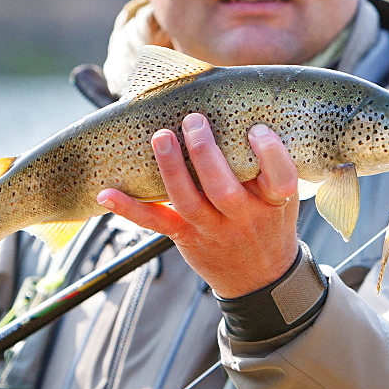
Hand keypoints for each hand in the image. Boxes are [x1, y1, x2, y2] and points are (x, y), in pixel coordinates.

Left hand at [97, 113, 299, 297]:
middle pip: (223, 188)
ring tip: (161, 137)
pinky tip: (107, 193)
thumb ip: (267, 165)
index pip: (281, 178)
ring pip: (188, 201)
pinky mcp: (186, 237)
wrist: (260, 279)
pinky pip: (155, 223)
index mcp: (273, 202)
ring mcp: (212, 230)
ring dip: (171, 169)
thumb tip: (242, 109)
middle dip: (205, 153)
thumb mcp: (281, 198)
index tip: (256, 129)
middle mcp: (243, 217)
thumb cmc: (268, 224)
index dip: (269, 153)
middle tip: (194, 121)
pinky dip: (129, 208)